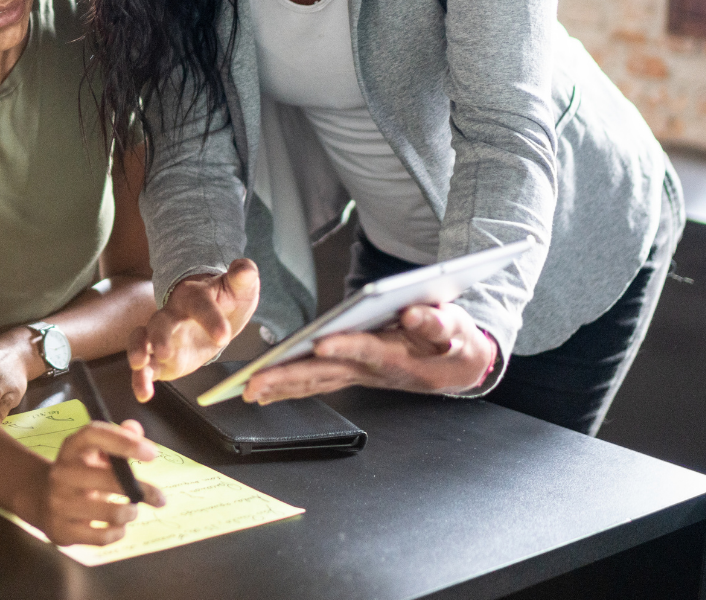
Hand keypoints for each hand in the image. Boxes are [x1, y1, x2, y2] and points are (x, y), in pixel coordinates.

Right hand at [20, 420, 165, 545]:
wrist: (40, 499)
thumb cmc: (79, 472)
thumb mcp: (94, 451)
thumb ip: (119, 437)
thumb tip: (135, 429)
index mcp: (71, 448)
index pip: (94, 435)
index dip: (124, 442)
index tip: (153, 454)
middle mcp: (61, 473)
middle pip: (105, 479)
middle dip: (141, 490)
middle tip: (160, 498)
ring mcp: (58, 503)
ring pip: (108, 512)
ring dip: (129, 513)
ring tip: (132, 511)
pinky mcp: (61, 531)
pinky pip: (101, 537)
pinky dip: (118, 533)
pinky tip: (119, 527)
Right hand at [127, 259, 258, 401]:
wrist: (216, 315)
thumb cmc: (226, 300)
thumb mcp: (240, 288)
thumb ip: (242, 277)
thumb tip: (244, 267)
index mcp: (193, 297)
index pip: (199, 304)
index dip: (210, 319)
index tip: (223, 336)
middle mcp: (171, 315)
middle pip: (160, 322)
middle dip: (159, 336)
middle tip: (165, 351)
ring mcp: (162, 338)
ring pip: (142, 341)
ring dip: (138, 352)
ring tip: (139, 365)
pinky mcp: (160, 360)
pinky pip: (146, 368)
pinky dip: (141, 380)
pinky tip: (143, 393)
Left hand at [242, 302, 496, 403]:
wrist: (457, 366)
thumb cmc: (454, 343)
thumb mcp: (456, 329)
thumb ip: (438, 324)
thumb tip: (416, 314)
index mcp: (398, 356)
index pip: (367, 350)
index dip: (346, 346)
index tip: (322, 342)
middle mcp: (371, 371)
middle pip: (325, 372)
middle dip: (289, 377)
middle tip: (254, 383)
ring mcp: (358, 375)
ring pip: (314, 380)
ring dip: (280, 386)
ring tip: (247, 389)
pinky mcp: (351, 373)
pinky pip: (315, 382)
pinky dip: (288, 387)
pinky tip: (262, 392)